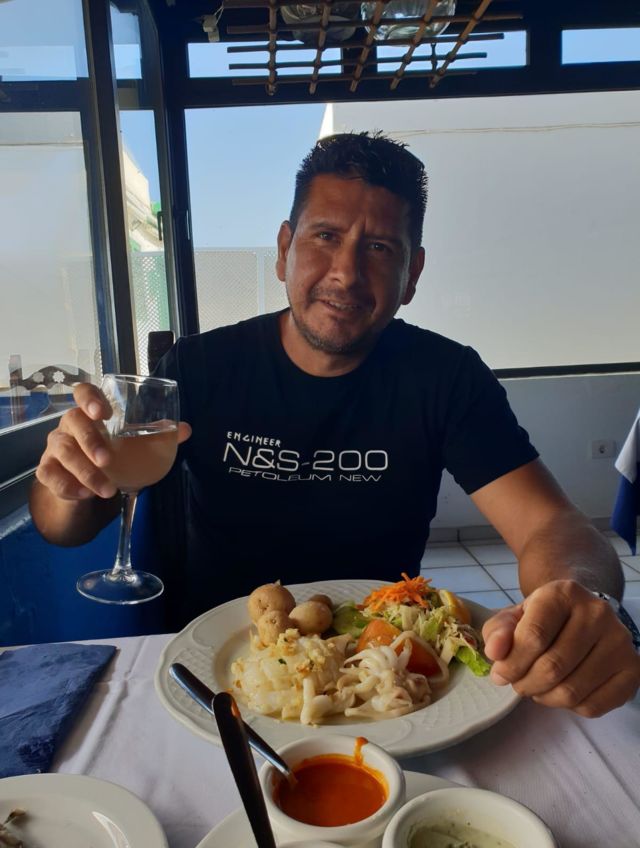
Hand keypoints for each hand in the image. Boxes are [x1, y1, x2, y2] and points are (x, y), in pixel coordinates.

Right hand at [35, 382, 191, 501]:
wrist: (84, 487)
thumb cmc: (111, 455)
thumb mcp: (134, 446)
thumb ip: (159, 436)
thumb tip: (185, 429)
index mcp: (91, 412)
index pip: (83, 392)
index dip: (89, 398)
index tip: (103, 412)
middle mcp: (70, 425)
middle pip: (72, 421)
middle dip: (90, 440)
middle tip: (107, 460)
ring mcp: (55, 446)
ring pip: (62, 451)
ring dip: (84, 471)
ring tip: (107, 489)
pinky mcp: (47, 470)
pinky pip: (50, 475)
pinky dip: (67, 486)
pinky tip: (85, 495)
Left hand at [482, 580, 639, 716]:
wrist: (581, 613)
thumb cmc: (543, 617)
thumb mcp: (514, 616)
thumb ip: (498, 631)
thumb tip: (495, 652)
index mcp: (564, 593)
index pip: (534, 636)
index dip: (511, 663)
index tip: (500, 673)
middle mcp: (598, 613)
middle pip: (552, 667)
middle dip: (525, 683)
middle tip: (517, 683)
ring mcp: (620, 642)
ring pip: (571, 691)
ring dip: (544, 697)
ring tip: (537, 686)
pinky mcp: (633, 670)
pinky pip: (593, 706)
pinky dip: (569, 707)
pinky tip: (561, 691)